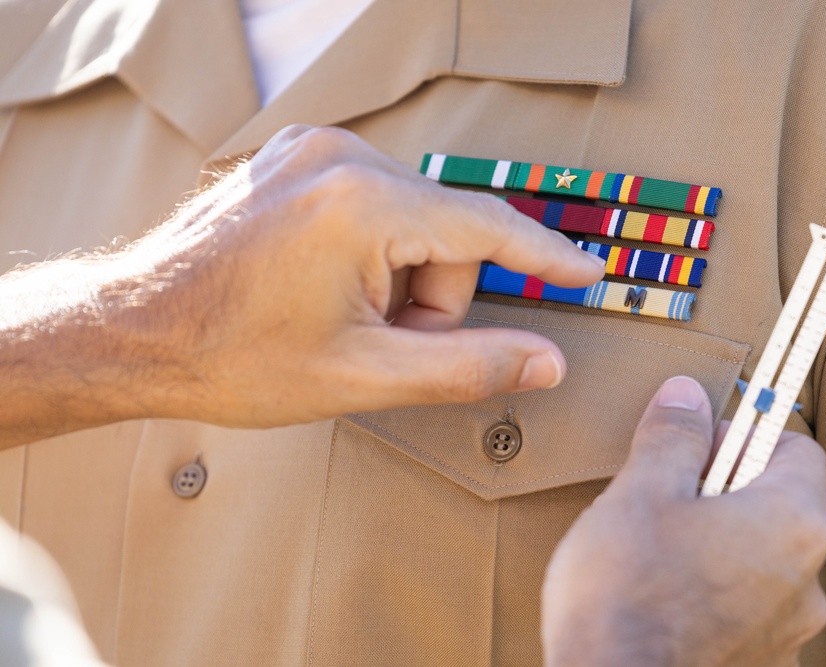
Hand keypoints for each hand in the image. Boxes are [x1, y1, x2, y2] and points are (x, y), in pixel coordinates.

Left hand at [0, 125, 604, 443]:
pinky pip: (373, 203)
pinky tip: (325, 286)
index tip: (588, 270)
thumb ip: (469, 367)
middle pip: (446, 233)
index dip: (546, 257)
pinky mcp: (295, 158)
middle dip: (430, 298)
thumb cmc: (233, 356)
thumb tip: (548, 360)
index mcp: (365, 204)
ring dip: (398, 277)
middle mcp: (342, 158)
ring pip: (412, 219)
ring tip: (343, 318)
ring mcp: (313, 151)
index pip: (488, 228)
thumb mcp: (364, 376)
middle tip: (379, 342)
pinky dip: (372, 250)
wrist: (131, 331)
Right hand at [542, 377, 825, 666]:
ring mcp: (787, 634)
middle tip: (665, 493)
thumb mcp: (640, 492)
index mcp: (792, 524)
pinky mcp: (758, 666)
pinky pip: (746, 610)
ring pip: (759, 561)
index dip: (745, 435)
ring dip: (717, 543)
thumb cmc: (626, 596)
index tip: (698, 441)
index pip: (799, 450)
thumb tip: (687, 395)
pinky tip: (663, 597)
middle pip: (778, 506)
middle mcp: (807, 583)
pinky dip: (713, 593)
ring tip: (656, 550)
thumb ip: (673, 437)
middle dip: (723, 489)